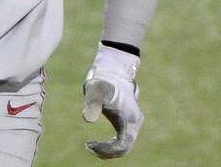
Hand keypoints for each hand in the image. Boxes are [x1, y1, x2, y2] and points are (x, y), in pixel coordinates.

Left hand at [82, 44, 143, 158]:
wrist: (113, 67)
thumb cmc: (104, 78)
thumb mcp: (95, 90)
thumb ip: (92, 104)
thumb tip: (86, 119)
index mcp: (130, 119)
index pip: (122, 145)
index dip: (107, 150)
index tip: (89, 145)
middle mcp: (133, 122)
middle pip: (124, 148)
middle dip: (107, 152)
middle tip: (88, 147)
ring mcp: (131, 121)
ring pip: (124, 145)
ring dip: (108, 150)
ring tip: (90, 146)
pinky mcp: (126, 119)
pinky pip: (121, 139)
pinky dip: (110, 144)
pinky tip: (96, 142)